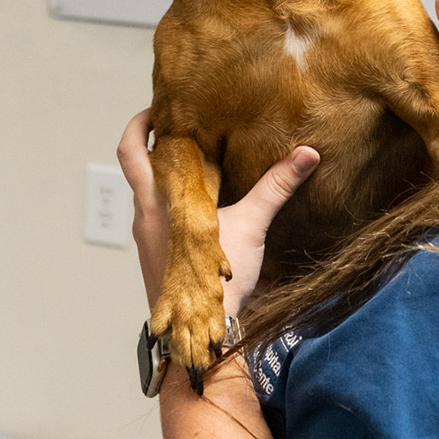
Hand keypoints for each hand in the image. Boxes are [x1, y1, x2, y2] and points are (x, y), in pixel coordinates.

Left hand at [117, 110, 319, 313]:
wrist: (200, 330)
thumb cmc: (218, 279)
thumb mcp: (251, 225)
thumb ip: (277, 186)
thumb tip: (307, 154)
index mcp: (158, 200)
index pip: (131, 150)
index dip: (137, 124)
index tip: (158, 109)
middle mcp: (144, 215)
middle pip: (136, 168)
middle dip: (153, 144)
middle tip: (179, 127)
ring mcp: (146, 238)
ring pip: (148, 194)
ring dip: (165, 175)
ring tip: (196, 161)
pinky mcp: (154, 255)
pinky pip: (156, 217)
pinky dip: (172, 202)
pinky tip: (201, 205)